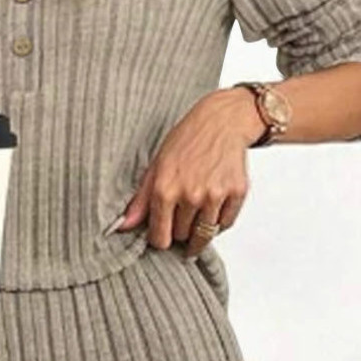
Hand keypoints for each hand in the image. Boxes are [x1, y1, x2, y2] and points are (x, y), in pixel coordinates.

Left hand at [110, 87, 264, 255]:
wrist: (221, 121)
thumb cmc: (187, 140)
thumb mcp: (157, 166)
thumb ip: (141, 200)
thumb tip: (123, 226)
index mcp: (166, 190)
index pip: (160, 238)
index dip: (161, 239)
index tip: (164, 234)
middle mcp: (190, 195)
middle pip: (183, 237)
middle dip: (181, 228)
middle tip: (183, 208)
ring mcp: (215, 195)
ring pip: (204, 235)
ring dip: (200, 227)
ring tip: (198, 206)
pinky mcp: (236, 193)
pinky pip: (225, 224)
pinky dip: (220, 220)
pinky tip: (214, 201)